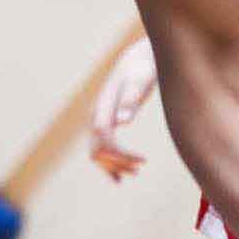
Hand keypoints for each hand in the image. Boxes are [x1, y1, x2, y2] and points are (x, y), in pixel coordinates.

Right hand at [86, 37, 158, 181]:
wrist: (136, 61)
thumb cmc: (142, 70)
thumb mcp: (142, 81)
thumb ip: (132, 99)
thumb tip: (123, 120)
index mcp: (103, 106)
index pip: (104, 138)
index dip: (120, 154)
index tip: (143, 161)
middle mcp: (96, 115)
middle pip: (98, 149)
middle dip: (118, 162)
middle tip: (141, 167)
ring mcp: (97, 119)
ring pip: (96, 153)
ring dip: (113, 166)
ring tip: (135, 172)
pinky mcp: (104, 123)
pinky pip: (100, 149)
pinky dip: (109, 164)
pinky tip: (120, 177)